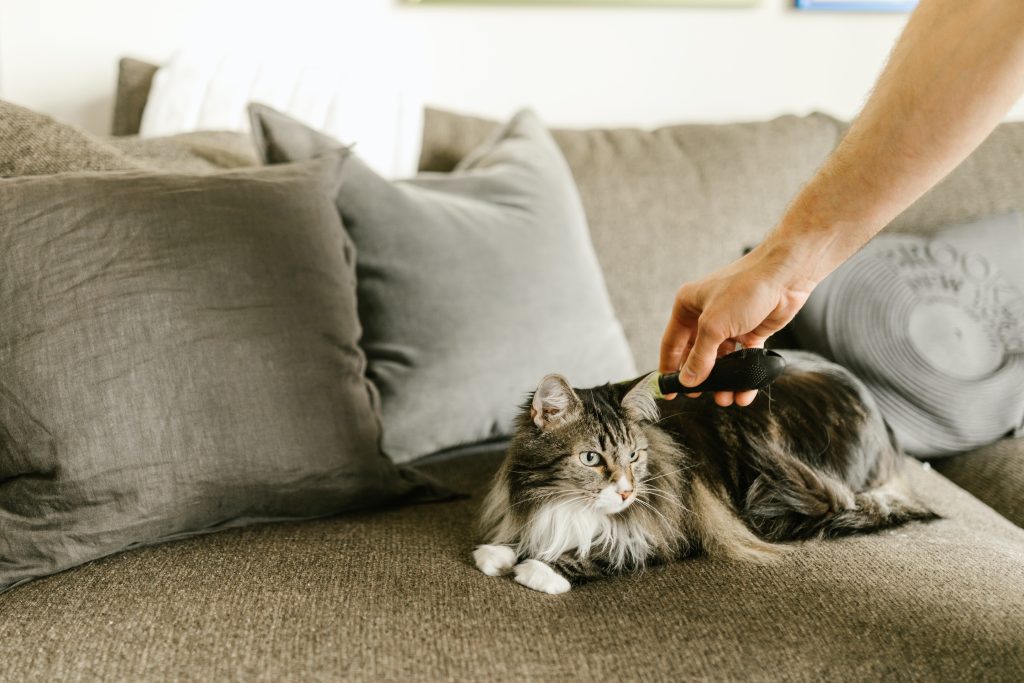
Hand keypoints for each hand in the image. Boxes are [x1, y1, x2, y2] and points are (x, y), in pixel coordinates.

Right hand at [659, 241, 817, 406]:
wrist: (786, 275)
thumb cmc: (745, 287)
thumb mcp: (714, 325)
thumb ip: (699, 357)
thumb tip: (687, 381)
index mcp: (688, 306)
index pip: (672, 343)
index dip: (668, 368)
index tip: (668, 391)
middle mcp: (706, 315)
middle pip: (697, 354)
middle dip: (700, 377)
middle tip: (700, 396)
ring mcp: (730, 324)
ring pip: (721, 360)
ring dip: (724, 380)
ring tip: (725, 399)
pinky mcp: (751, 331)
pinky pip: (743, 359)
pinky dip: (743, 376)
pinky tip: (744, 393)